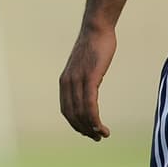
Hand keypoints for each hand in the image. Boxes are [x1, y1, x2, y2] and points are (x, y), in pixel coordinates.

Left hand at [59, 23, 115, 141]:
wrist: (97, 29)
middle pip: (72, 115)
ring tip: (102, 135)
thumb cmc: (94, 46)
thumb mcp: (84, 67)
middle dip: (84, 129)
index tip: (87, 132)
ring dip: (91, 128)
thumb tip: (88, 92)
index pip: (66, 110)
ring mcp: (77, 80)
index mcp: (65, 81)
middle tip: (97, 137)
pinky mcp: (89, 77)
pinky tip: (102, 127)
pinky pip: (90, 105)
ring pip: (81, 113)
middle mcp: (68, 82)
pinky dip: (95, 120)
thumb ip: (83, 80)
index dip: (76, 124)